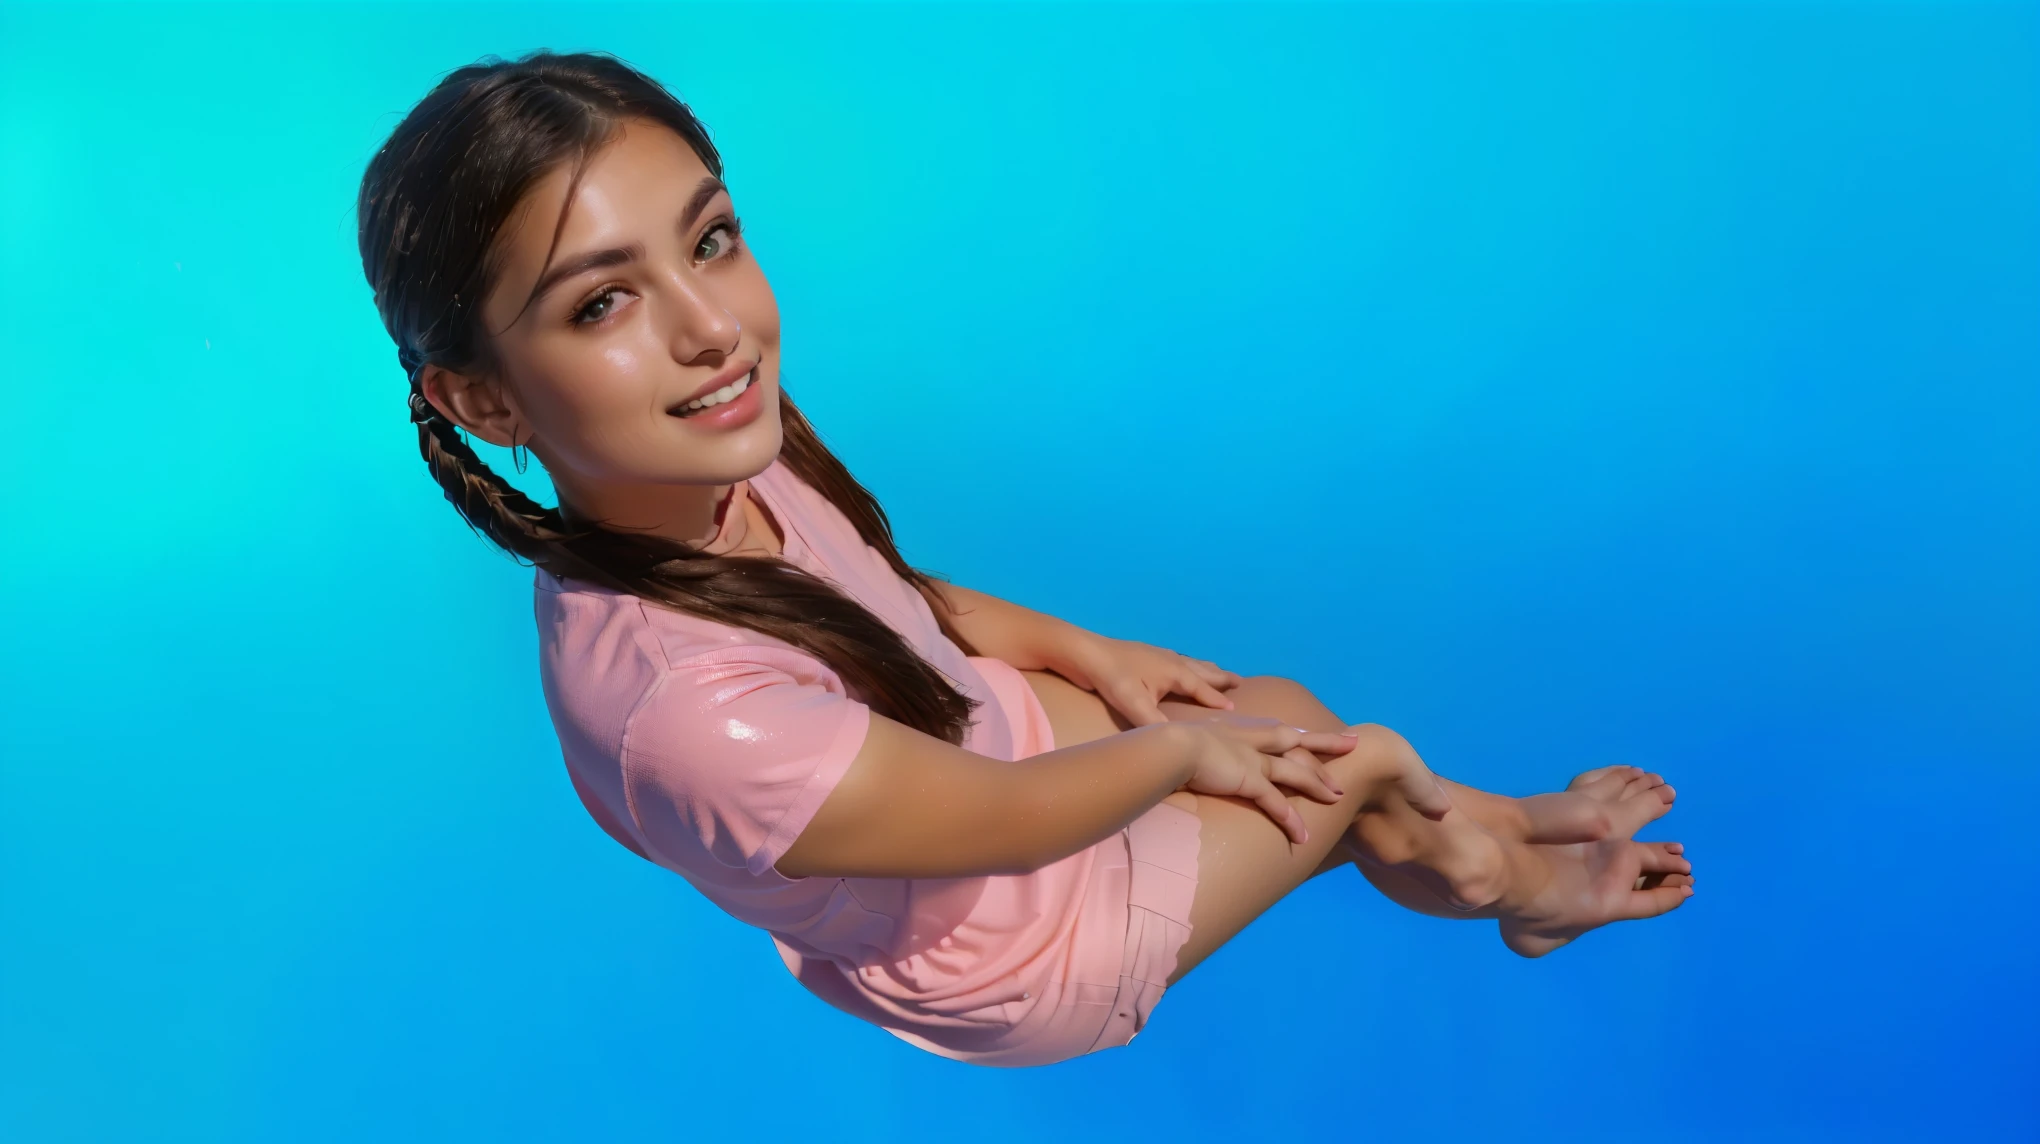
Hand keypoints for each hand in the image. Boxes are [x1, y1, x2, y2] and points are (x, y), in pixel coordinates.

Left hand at [1050, 633, 1242, 727]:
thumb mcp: (1134, 704)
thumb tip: (1177, 741)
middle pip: (1203, 670)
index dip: (1217, 700)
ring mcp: (1157, 655)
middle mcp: (1171, 660)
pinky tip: (1180, 666)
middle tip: (1240, 681)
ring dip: (1206, 668)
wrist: (1084, 652)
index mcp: (1175, 671)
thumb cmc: (1112, 677)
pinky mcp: (1143, 656)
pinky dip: (1187, 664)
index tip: (1235, 711)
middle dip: (1221, 677)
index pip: (1202, 689)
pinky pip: (1176, 660)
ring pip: (1190, 662)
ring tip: (1218, 670)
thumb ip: (1156, 723)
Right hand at [1176, 715, 1358, 844]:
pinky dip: (1291, 821)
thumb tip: (1194, 754)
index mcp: (1239, 728)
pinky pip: (1277, 804)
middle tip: (1352, 744)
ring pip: (1297, 772)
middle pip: (1299, 742)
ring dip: (1319, 785)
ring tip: (1338, 798)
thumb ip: (1199, 746)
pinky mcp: (1249, 780)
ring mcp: (1253, 760)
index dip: (1298, 730)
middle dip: (1327, 743)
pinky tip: (1303, 837)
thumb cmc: (1168, 743)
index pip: (1278, 729)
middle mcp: (1252, 740)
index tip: (1315, 730)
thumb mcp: (1189, 738)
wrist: (1167, 747)